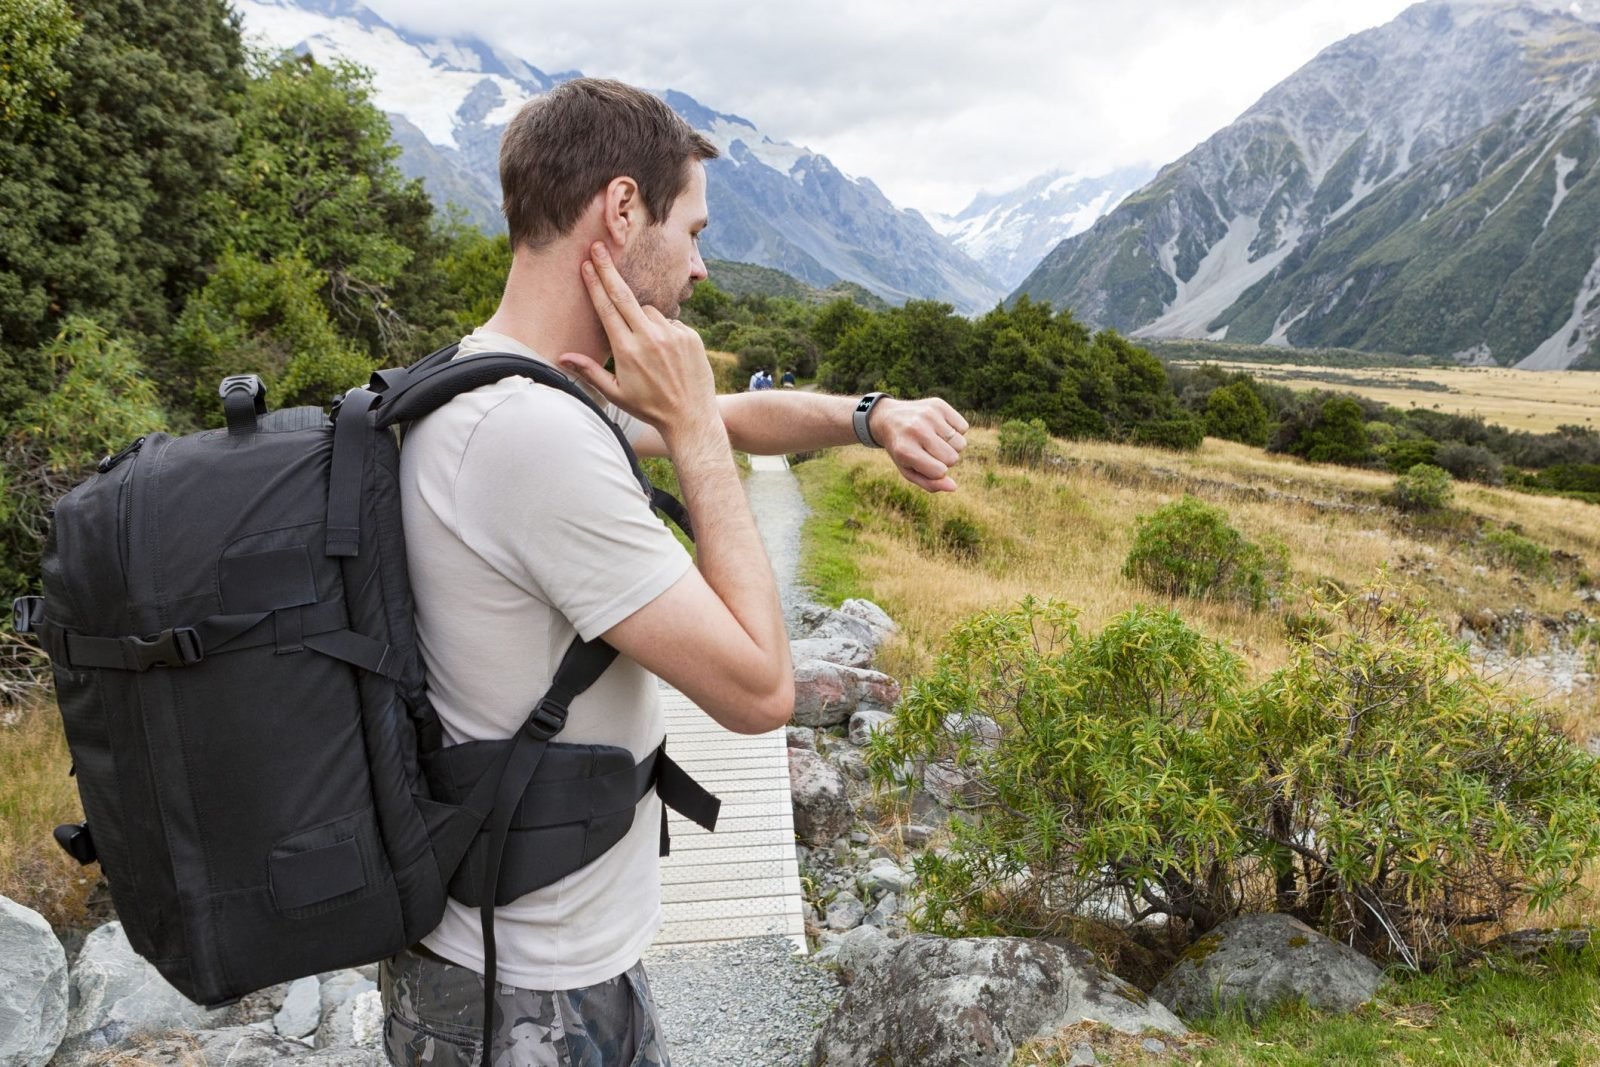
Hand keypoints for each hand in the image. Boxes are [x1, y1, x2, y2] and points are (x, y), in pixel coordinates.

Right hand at [557, 243, 717, 438]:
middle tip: (598, 246)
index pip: (607, 308)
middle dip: (608, 269)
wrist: (691, 417)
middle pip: (624, 295)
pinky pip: (670, 322)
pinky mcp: (691, 336)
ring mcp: (673, 335)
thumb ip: (589, 372)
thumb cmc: (649, 408)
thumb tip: (561, 357)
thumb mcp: (616, 394)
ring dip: (642, 318)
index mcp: (627, 351)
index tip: (586, 264)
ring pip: (649, 310)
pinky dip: (664, 330)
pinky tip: (666, 354)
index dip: (595, 284)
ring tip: (647, 349)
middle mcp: (650, 338)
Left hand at [869, 397, 969, 491]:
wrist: (888, 418)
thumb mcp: (909, 470)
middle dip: (946, 460)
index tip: (926, 464)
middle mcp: (917, 430)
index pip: (940, 471)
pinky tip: (941, 428)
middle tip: (930, 451)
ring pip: (961, 443)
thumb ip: (929, 483)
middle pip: (953, 458)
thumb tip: (954, 487)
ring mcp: (928, 415)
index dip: (937, 472)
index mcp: (905, 450)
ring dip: (952, 446)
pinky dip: (956, 431)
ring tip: (935, 440)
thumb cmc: (901, 450)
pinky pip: (964, 427)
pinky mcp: (938, 404)